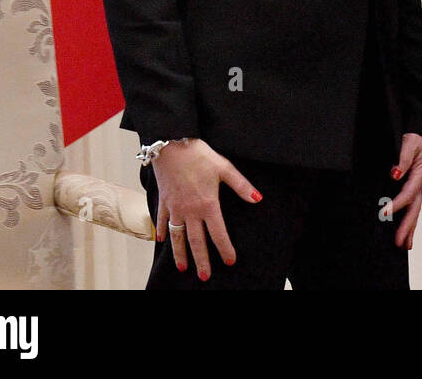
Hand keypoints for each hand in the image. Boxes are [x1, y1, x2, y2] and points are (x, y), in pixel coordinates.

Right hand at [151, 138, 260, 280]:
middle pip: (196, 241)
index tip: (230, 261)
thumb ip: (242, 186)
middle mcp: (190, 211)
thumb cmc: (200, 155)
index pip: (218, 233)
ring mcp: (175, 207)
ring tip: (183, 267)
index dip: (225, 248)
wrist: (172, 144)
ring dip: (180, 253)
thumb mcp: (225, 168)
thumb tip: (258, 199)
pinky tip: (163, 240)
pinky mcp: (164, 201)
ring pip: (177, 237)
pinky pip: (163, 221)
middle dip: (201, 260)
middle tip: (204, 277)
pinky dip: (163, 232)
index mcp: (208, 204)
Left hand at [386, 133, 421, 249]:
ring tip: (404, 246)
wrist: (421, 135)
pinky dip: (409, 221)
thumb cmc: (415, 139)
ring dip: (410, 229)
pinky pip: (411, 207)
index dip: (397, 204)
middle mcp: (420, 184)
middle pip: (414, 209)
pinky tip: (404, 233)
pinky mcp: (413, 189)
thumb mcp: (410, 143)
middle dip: (407, 227)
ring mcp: (417, 188)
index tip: (385, 213)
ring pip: (414, 212)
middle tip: (398, 242)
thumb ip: (403, 158)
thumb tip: (395, 174)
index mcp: (420, 175)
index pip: (408, 193)